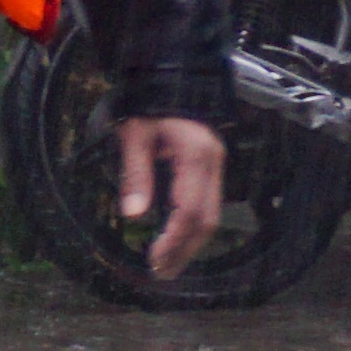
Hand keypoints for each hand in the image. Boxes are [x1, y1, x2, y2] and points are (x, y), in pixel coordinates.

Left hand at [120, 114, 231, 281]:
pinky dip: (194, 227)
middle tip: (161, 273)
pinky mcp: (213, 167)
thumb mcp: (134, 134)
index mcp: (196, 157)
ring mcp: (217, 166)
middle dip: (185, 250)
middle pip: (207, 220)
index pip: (189, 211)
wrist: (174, 76)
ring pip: (213, 215)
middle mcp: (214, 165)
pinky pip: (209, 204)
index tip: (154, 260)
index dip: (173, 240)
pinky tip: (177, 239)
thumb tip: (132, 214)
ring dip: (192, 243)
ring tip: (168, 264)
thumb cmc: (149, 102)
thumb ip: (135, 174)